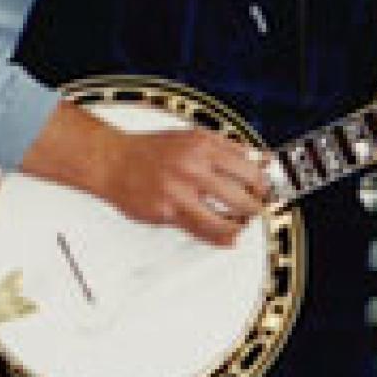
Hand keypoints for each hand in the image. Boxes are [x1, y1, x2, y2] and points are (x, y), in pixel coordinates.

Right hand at [21, 101, 269, 247]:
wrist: (111, 160)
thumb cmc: (150, 150)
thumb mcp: (192, 137)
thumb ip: (227, 147)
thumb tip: (262, 160)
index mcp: (203, 145)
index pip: (251, 170)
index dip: (264, 186)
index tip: (265, 192)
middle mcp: (194, 167)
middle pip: (244, 197)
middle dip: (255, 209)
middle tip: (255, 211)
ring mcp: (180, 191)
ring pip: (227, 220)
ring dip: (240, 226)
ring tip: (240, 225)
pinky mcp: (167, 212)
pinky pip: (203, 232)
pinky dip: (221, 238)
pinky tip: (226, 238)